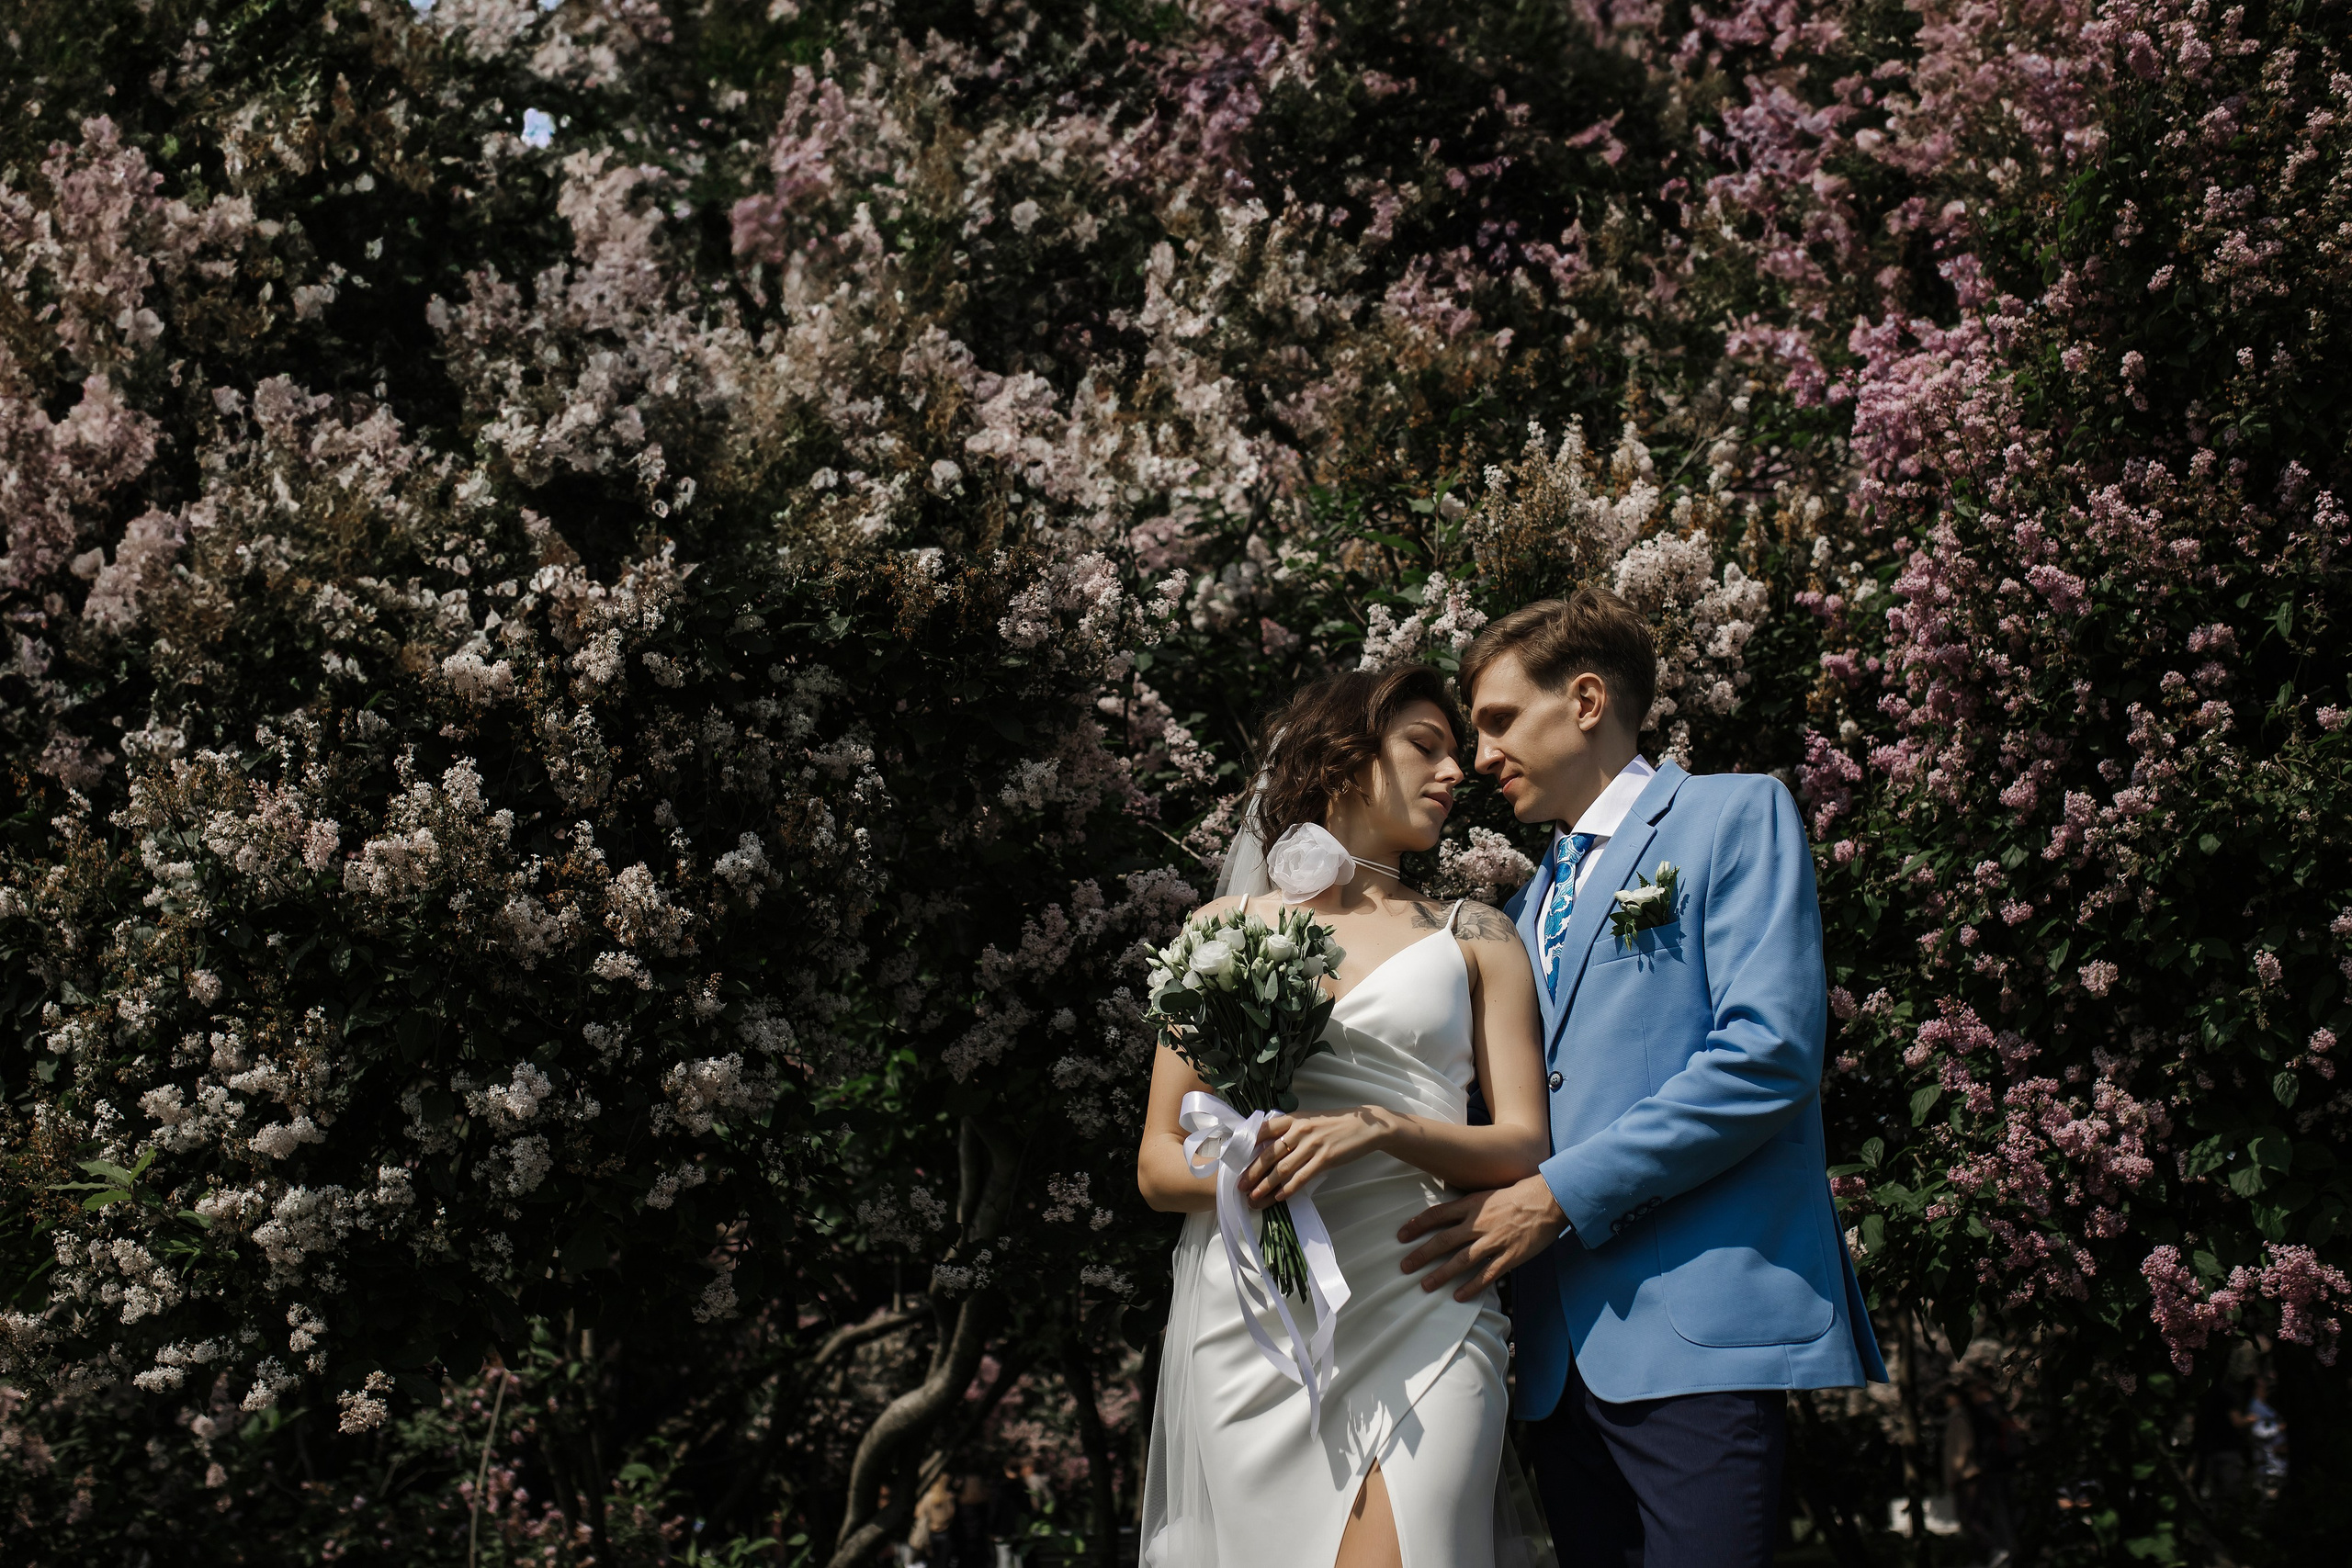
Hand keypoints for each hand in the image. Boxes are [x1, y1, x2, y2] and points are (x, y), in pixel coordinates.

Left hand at [1242, 1107, 1393, 1206]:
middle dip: (1252, 1172)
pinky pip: (1302, 1177)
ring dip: (1265, 1185)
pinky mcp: (1325, 1159)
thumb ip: (1289, 1130)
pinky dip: (1289, 1189)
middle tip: (1240, 1186)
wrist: (1365, 1126)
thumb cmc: (1334, 1124)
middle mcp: (1300, 1130)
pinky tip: (1279, 1197)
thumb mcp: (1309, 1120)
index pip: (1262, 1130)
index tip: (1234, 1160)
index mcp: (1293, 1119)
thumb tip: (1265, 1147)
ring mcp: (1312, 1145)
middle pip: (1268, 1154)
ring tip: (1254, 1197)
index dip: (1246, 1146)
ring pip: (1282, 1168)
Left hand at [1395, 1174, 1566, 1300]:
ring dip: (1441, 1274)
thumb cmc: (1521, 1193)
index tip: (1401, 1235)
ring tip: (1425, 1285)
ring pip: (1461, 1260)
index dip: (1417, 1225)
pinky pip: (1487, 1275)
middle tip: (1404, 1266)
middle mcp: (1478, 1223)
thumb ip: (1471, 1205)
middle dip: (1421, 1254)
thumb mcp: (1489, 1192)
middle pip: (1443, 1240)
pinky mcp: (1510, 1256)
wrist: (1550, 1199)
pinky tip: (1458, 1297)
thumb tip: (1451, 1213)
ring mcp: (1494, 1241)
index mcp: (1472, 1204)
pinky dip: (1472, 1287)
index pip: (1437, 1214)